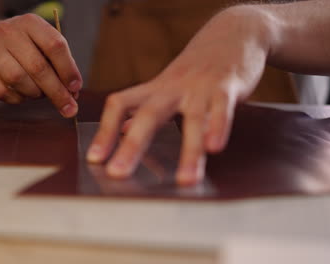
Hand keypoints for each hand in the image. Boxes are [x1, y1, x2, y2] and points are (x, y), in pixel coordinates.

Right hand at [0, 14, 81, 117]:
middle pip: (38, 67)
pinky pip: (2, 92)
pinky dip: (18, 99)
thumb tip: (72, 95)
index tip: (76, 88)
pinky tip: (22, 94)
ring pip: (19, 80)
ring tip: (40, 93)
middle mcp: (8, 32)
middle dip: (57, 92)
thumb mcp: (43, 45)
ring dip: (35, 94)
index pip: (55, 46)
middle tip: (69, 108)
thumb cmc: (25, 47)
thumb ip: (61, 66)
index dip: (68, 70)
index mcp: (31, 23)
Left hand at [86, 6, 271, 184]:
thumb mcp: (167, 85)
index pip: (120, 104)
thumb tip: (123, 129)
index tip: (95, 158)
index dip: (105, 130)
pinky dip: (218, 127)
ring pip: (192, 118)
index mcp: (156, 88)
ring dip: (188, 151)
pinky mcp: (227, 85)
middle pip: (148, 114)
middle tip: (118, 174)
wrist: (235, 33)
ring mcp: (201, 86)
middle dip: (132, 146)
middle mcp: (174, 87)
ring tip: (184, 180)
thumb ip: (146, 107)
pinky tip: (214, 148)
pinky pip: (222, 108)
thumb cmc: (197, 67)